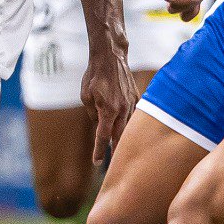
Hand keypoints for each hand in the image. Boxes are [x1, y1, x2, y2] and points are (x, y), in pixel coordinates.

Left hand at [80, 46, 135, 166]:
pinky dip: (129, 124)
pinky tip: (128, 129)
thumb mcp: (86, 96)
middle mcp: (122, 109)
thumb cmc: (94, 76)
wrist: (111, 57)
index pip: (103, 137)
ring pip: (128, 127)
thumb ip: (93, 114)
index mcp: (108, 110)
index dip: (99, 151)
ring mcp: (132, 104)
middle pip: (120, 137)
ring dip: (124, 138)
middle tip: (115, 166)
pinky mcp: (137, 98)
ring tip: (122, 151)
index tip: (97, 163)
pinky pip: (133, 116)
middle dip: (117, 152)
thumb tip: (99, 126)